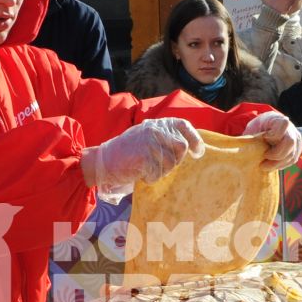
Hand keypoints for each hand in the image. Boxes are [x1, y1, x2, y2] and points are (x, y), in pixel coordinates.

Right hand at [81, 118, 204, 192]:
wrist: (103, 161)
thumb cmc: (126, 151)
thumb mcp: (146, 136)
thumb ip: (165, 138)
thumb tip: (189, 147)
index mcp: (156, 123)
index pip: (183, 125)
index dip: (195, 139)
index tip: (198, 152)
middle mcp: (154, 130)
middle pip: (181, 148)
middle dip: (175, 161)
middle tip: (159, 166)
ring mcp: (149, 144)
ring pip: (171, 164)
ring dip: (161, 171)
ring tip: (145, 168)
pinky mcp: (144, 159)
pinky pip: (158, 174)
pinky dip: (150, 178)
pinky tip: (139, 173)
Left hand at [242, 110, 301, 170]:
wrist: (264, 130)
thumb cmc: (256, 129)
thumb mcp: (251, 130)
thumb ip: (252, 138)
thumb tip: (248, 151)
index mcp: (277, 119)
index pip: (283, 124)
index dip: (275, 134)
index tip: (264, 138)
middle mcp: (290, 128)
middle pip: (290, 142)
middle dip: (276, 154)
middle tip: (264, 157)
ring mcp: (296, 138)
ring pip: (291, 154)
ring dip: (277, 163)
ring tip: (264, 165)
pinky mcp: (297, 148)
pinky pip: (292, 159)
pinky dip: (281, 164)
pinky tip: (272, 165)